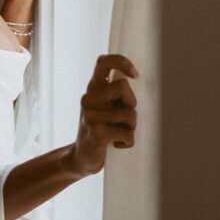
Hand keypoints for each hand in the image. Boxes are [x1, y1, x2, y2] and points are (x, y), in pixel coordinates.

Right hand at [71, 54, 138, 176]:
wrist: (82, 158)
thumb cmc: (101, 131)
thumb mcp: (106, 107)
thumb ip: (117, 93)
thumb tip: (137, 80)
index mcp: (93, 89)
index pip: (104, 62)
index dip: (122, 62)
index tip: (135, 75)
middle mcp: (88, 98)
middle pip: (123, 86)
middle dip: (132, 103)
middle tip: (125, 118)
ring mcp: (90, 116)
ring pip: (129, 113)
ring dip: (131, 127)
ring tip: (119, 134)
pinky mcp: (96, 133)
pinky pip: (127, 133)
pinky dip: (128, 141)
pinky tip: (116, 145)